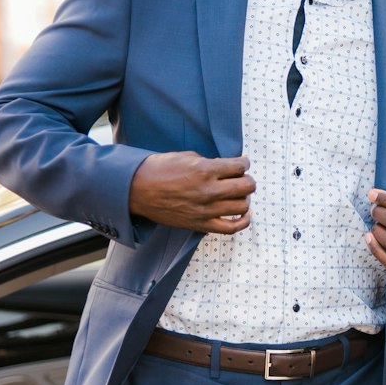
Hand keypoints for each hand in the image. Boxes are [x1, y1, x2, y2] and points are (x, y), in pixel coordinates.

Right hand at [129, 152, 255, 233]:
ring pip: (241, 206)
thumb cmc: (160, 169)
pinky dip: (242, 221)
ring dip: (244, 198)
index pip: (240, 166)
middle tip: (241, 178)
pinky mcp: (200, 224)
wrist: (137, 189)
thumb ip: (210, 163)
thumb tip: (227, 168)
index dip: (244, 163)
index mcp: (204, 170)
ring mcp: (205, 210)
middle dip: (247, 180)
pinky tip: (244, 213)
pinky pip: (230, 228)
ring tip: (237, 194)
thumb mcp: (187, 157)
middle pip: (246, 186)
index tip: (242, 163)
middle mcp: (208, 191)